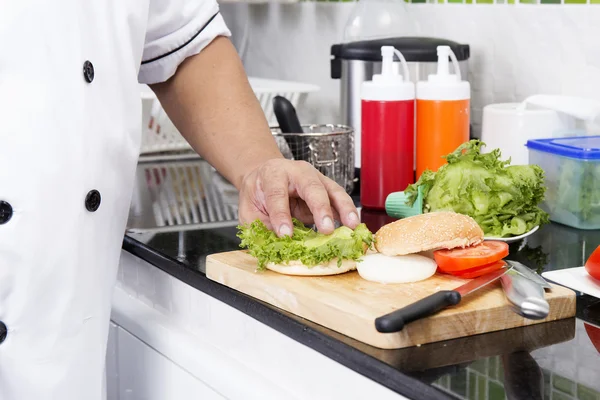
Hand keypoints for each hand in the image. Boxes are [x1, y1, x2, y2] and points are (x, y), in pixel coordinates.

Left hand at [238, 159, 359, 236]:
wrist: (265, 176)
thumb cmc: (258, 193)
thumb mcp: (249, 209)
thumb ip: (261, 225)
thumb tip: (279, 244)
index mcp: (273, 174)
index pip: (277, 194)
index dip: (281, 215)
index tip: (285, 234)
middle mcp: (297, 171)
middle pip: (311, 187)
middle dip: (320, 208)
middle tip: (325, 229)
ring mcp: (315, 178)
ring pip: (333, 190)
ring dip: (344, 208)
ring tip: (351, 225)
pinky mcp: (326, 188)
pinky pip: (339, 199)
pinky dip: (347, 212)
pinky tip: (353, 225)